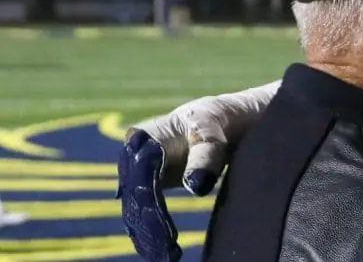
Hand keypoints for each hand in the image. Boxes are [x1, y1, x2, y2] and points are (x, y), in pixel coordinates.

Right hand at [116, 90, 270, 260]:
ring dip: (148, 234)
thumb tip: (195, 187)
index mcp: (147, 135)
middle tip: (165, 253)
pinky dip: (151, 231)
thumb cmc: (221, 119)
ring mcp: (138, 170)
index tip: (165, 230)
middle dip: (149, 225)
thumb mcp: (216, 129)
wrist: (224, 118)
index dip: (150, 203)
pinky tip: (160, 251)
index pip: (142, 173)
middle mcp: (134, 153)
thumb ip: (206, 155)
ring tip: (164, 256)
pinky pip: (144, 211)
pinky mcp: (148, 185)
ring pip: (136, 207)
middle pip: (136, 194)